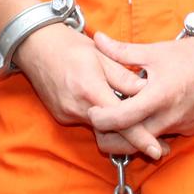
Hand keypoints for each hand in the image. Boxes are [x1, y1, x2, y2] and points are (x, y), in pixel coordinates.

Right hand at [13, 23, 168, 158]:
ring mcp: (67, 114)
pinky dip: (101, 117)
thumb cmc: (69, 44)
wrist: (35, 45)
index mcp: (90, 89)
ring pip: (100, 127)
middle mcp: (77, 107)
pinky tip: (106, 103)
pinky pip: (87, 121)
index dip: (140, 137)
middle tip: (157, 140)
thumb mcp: (101, 54)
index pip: (121, 120)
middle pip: (111, 130)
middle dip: (133, 135)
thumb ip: (122, 75)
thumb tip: (145, 90)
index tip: (156, 149)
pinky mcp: (62, 116)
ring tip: (132, 114)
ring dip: (117, 124)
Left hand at [88, 32, 193, 144]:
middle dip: (111, 137)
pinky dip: (152, 129)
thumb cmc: (192, 53)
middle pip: (132, 140)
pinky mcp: (191, 129)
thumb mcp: (155, 50)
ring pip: (149, 140)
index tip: (91, 112)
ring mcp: (182, 126)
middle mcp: (171, 116)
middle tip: (98, 123)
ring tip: (119, 116)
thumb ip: (123, 51)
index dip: (103, 118)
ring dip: (132, 133)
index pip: (124, 118)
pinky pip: (165, 135)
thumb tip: (98, 39)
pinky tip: (145, 114)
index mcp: (160, 96)